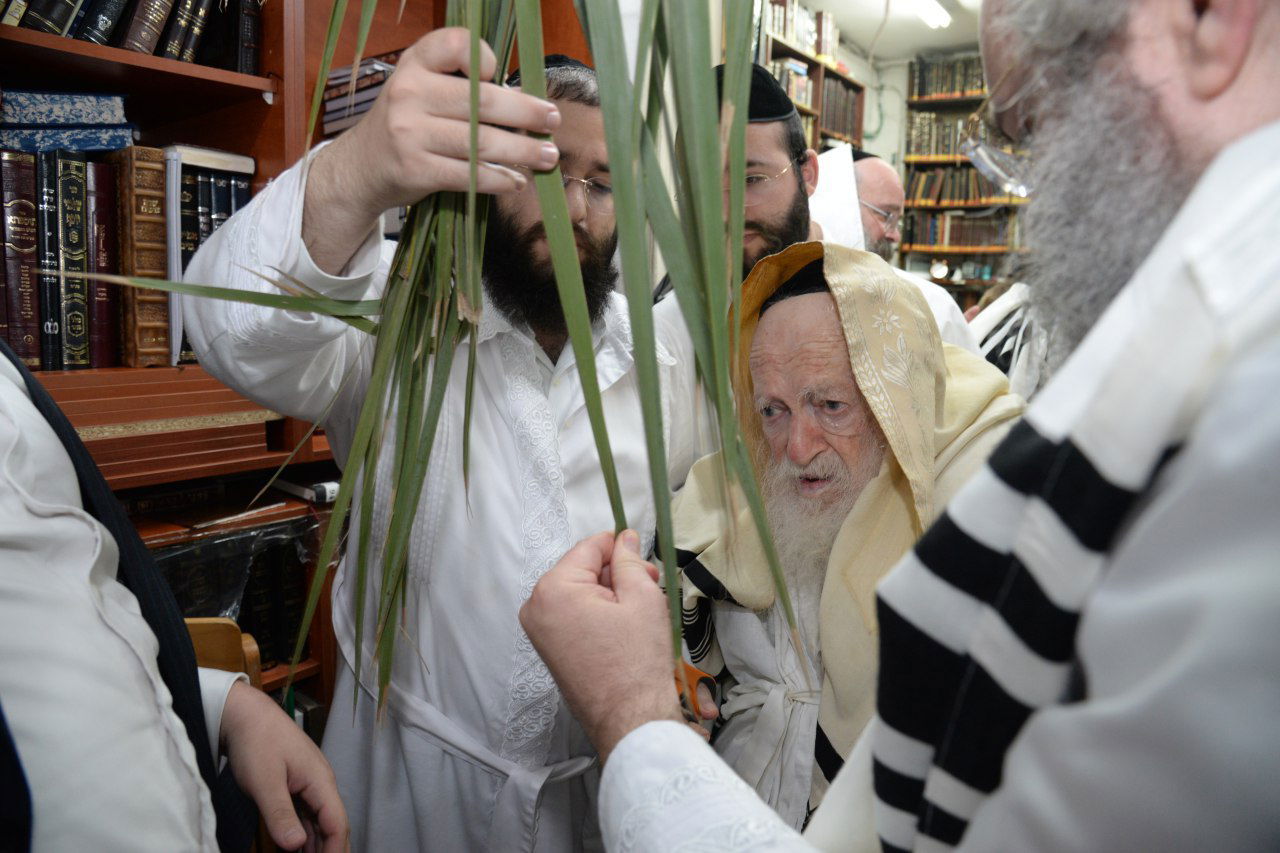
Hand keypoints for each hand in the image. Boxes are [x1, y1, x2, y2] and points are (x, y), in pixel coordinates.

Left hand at [220, 681, 348, 851]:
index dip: (336, 849)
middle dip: (332, 849)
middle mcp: (320, 785)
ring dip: (317, 845)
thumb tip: (296, 846)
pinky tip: (298, 849)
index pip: (337, 823)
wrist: (245, 715)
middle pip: (333, 824)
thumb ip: (280, 813)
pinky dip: (305, 835)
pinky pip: (306, 816)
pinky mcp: (295, 786)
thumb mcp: (264, 781)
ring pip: (320, 822)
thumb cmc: (256, 742)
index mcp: (320, 781)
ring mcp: (309, 785)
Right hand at [304, 27, 561, 272]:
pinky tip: (517, 180)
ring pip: (481, 142)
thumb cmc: (408, 123)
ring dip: (523, 151)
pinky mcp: (415, 168)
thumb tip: (527, 102)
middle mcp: (410, 92)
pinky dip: (500, 179)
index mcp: (415, 63)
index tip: (502, 77)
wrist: (362, 167)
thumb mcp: (424, 89)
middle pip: (482, 101)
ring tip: (548, 156)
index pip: (457, 45)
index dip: (485, 59)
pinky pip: (469, 174)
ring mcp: (410, 132)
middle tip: (553, 121)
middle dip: (527, 112)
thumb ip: (464, 87)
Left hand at [521, 531, 683, 763]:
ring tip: (640, 614)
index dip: (621, 548)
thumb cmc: (637, 660)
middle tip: (651, 589)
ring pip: (580, 593)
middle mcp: (536, 607)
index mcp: (553, 588)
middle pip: (582, 570)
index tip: (646, 561)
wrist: (629, 720)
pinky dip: (598, 615)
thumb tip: (624, 538)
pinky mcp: (548, 649)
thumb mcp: (642, 598)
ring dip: (610, 596)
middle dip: (616, 575)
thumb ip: (630, 561)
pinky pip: (574, 615)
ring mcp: (538, 631)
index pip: (590, 548)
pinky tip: (623, 630)